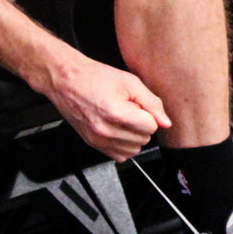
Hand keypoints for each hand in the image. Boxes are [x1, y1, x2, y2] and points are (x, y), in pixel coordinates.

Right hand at [45, 52, 171, 160]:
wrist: (67, 80)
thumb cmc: (94, 77)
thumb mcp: (129, 82)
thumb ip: (151, 103)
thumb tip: (165, 122)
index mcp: (117, 114)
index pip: (151, 127)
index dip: (148, 114)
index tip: (138, 106)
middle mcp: (106, 131)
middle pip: (144, 139)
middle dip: (141, 124)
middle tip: (129, 109)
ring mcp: (98, 140)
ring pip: (134, 150)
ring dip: (133, 136)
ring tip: (122, 118)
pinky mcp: (93, 144)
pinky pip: (119, 155)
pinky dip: (123, 145)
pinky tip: (117, 129)